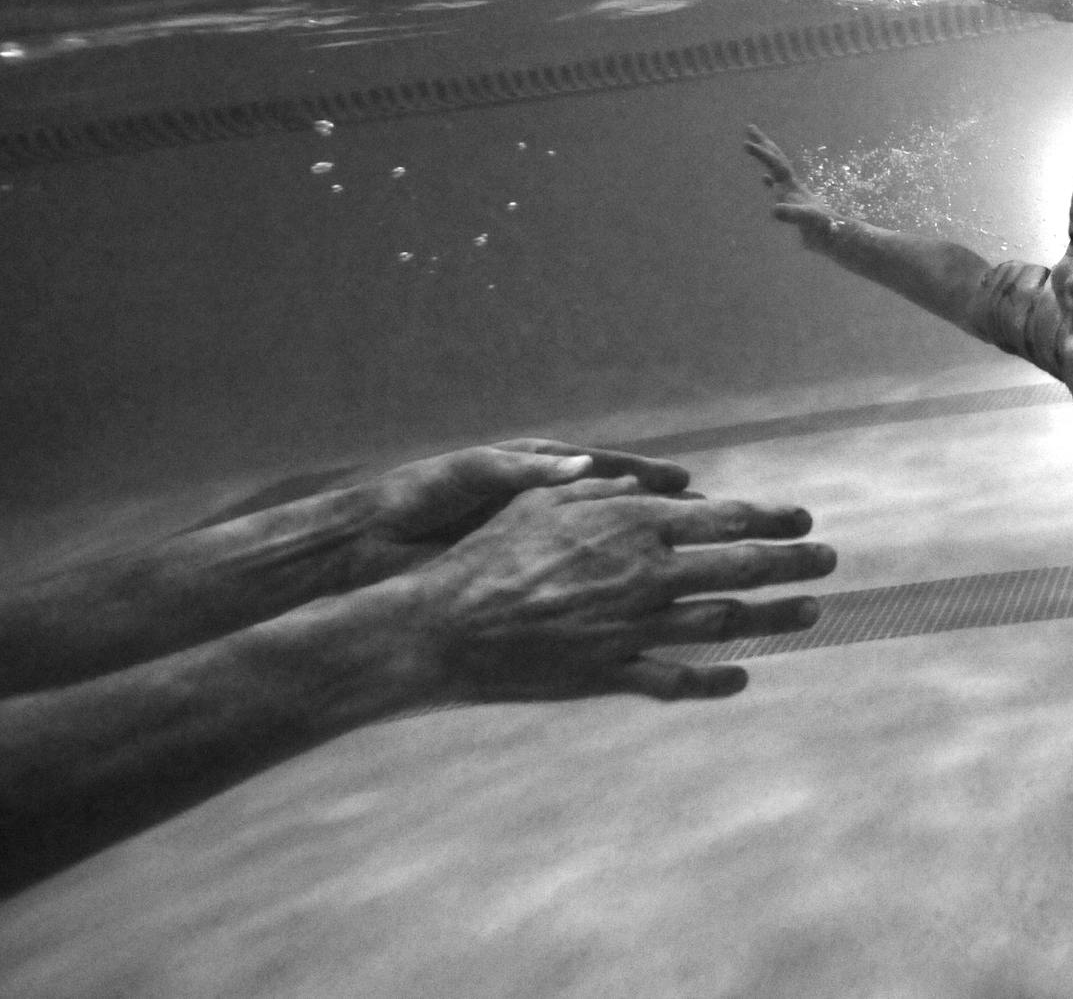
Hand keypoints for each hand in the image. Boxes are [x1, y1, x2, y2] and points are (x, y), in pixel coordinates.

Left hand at [347, 440, 692, 578]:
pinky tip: (638, 608)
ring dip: (640, 560)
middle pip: (613, 510)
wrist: (367, 548)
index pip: (602, 471)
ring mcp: (534, 544)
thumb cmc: (416, 502)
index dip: (645, 476)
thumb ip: (525, 470)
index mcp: (533, 474)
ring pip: (601, 551)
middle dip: (658, 517)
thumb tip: (585, 465)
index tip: (683, 481)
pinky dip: (606, 596)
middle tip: (705, 524)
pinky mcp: (522, 578)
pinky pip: (575, 586)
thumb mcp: (472, 475)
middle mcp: (541, 507)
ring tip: (685, 570)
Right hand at [406, 478, 836, 700]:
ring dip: (771, 618)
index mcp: (630, 526)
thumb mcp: (543, 500)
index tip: (804, 520)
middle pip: (738, 568)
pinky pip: (674, 680)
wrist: (441, 626)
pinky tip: (742, 678)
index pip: (723, 518)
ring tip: (810, 612)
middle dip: (793, 564)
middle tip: (829, 561)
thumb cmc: (487, 553)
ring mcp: (630, 628)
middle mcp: (642, 575)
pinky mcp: (608, 674)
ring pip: (721, 622)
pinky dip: (713, 681)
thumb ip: (603, 490)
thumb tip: (650, 487)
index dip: (771, 518)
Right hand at [744, 124, 839, 249]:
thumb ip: (791, 214)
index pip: (775, 164)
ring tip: (756, 145)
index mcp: (792, 185)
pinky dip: (770, 180)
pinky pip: (778, 187)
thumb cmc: (821, 228)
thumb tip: (774, 210)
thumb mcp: (806, 220)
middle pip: (776, 157)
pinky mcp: (793, 203)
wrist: (834, 236)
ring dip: (767, 157)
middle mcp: (791, 184)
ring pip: (777, 169)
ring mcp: (792, 192)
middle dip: (763, 143)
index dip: (761, 154)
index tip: (746, 143)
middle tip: (750, 127)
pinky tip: (765, 179)